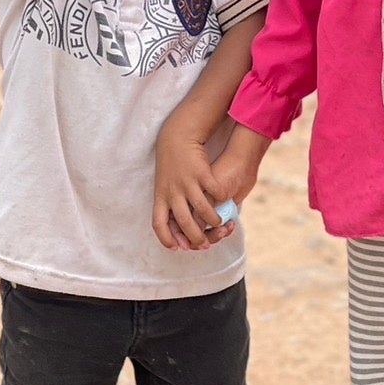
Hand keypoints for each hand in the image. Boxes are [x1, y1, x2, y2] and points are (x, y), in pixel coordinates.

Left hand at [152, 125, 235, 252]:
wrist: (176, 137)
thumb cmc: (171, 165)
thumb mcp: (163, 185)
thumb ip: (169, 205)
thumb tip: (176, 229)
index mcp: (160, 196)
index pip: (159, 225)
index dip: (167, 239)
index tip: (178, 247)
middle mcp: (173, 192)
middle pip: (184, 222)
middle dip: (196, 237)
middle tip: (206, 243)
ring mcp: (187, 182)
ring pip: (202, 209)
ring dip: (213, 220)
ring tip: (219, 224)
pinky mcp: (201, 172)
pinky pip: (214, 191)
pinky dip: (220, 198)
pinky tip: (224, 201)